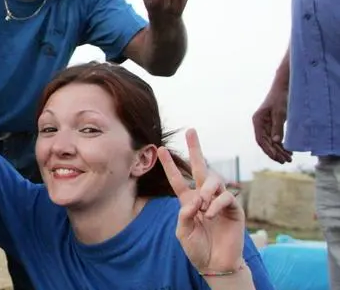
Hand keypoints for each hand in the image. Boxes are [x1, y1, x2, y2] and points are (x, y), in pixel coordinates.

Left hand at [159, 129, 245, 274]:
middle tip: (191, 131)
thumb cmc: (198, 249)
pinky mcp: (234, 210)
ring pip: (214, 181)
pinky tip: (210, 214)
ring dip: (206, 189)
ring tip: (201, 203)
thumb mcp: (183, 231)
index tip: (161, 149)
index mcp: (188, 202)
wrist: (215, 264)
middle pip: (200, 168)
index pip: (177, 180)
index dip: (170, 165)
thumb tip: (194, 200)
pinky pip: (225, 198)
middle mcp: (204, 198)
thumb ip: (184, 214)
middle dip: (194, 149)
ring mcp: (219, 202)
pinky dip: (216, 204)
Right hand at [252, 85, 291, 163]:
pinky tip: (288, 151)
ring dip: (279, 151)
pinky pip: (276, 138)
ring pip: (271, 142)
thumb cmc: (280, 98)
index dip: (268, 149)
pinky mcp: (273, 125)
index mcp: (257, 121)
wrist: (283, 88)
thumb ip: (277, 127)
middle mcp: (260, 124)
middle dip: (275, 153)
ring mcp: (266, 125)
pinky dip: (281, 145)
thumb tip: (277, 141)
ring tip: (289, 159)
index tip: (276, 157)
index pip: (260, 139)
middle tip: (286, 161)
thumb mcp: (279, 112)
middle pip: (266, 143)